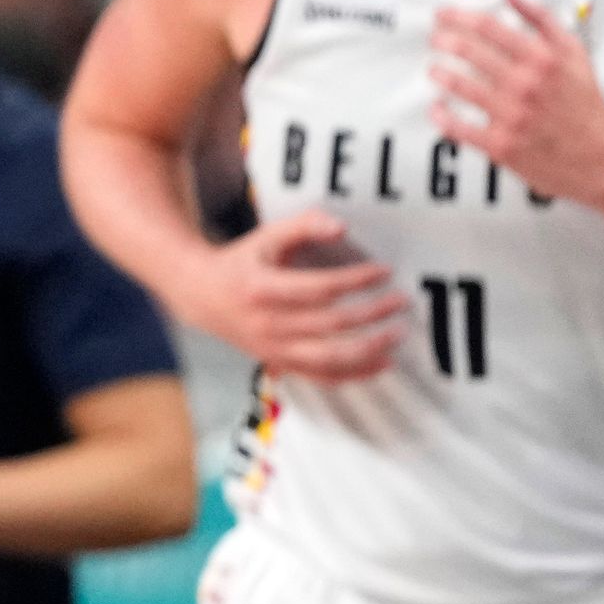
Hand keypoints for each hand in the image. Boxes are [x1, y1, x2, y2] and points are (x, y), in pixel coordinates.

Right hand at [183, 206, 408, 382]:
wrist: (201, 296)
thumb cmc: (241, 262)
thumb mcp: (266, 237)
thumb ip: (303, 226)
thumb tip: (342, 227)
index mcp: (261, 288)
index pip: (320, 288)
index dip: (356, 280)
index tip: (383, 271)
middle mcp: (267, 324)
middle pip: (331, 324)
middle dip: (373, 313)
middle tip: (401, 301)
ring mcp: (273, 348)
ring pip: (330, 358)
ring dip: (370, 348)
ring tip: (398, 333)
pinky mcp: (280, 363)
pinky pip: (322, 377)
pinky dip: (355, 374)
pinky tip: (382, 362)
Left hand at [429, 0, 603, 211]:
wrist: (602, 159)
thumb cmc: (585, 106)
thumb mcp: (575, 54)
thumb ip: (543, 21)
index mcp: (542, 59)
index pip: (488, 27)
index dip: (458, 16)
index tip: (443, 14)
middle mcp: (525, 85)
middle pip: (469, 52)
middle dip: (444, 41)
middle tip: (435, 38)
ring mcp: (512, 116)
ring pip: (461, 86)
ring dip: (440, 74)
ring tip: (434, 70)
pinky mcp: (502, 145)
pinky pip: (460, 128)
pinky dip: (442, 116)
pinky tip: (436, 108)